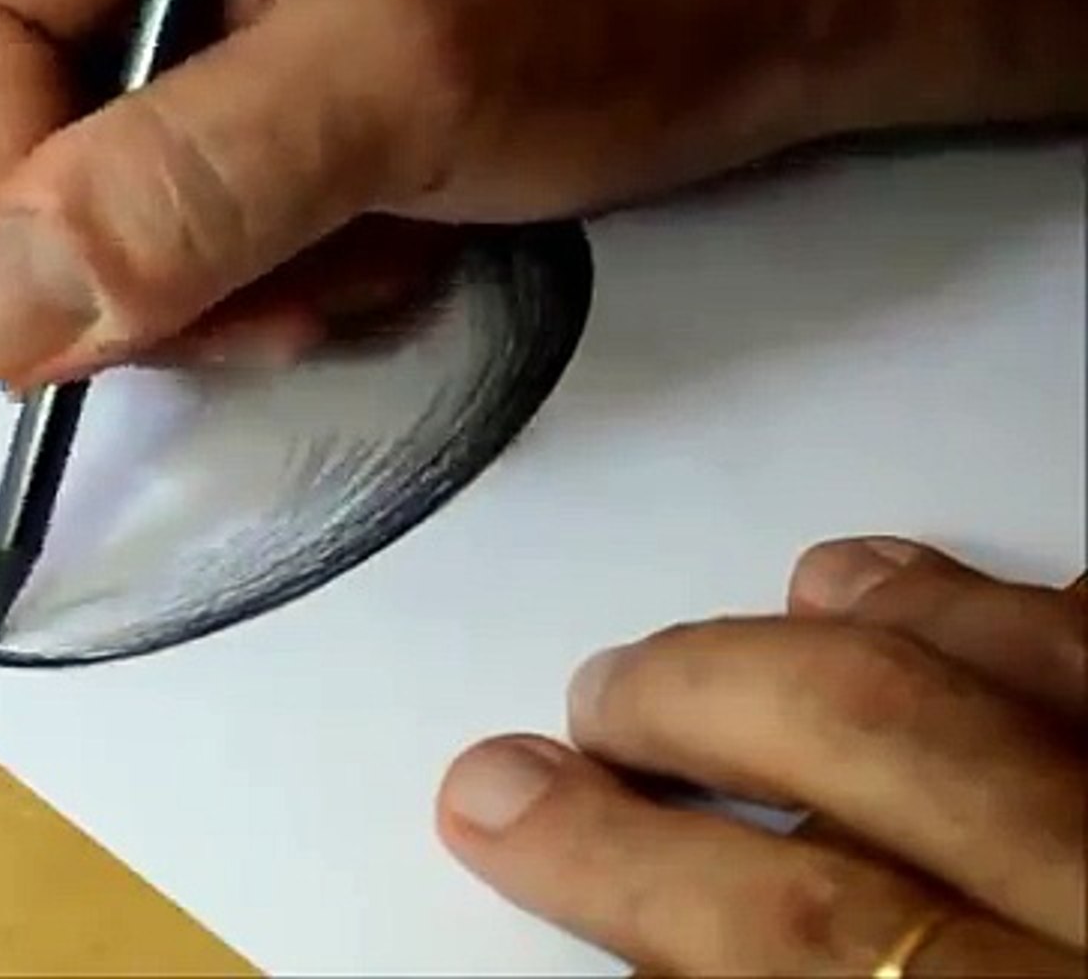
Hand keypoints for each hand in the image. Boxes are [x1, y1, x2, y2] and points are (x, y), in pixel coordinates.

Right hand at [0, 0, 1086, 386]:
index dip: (10, 197)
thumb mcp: (406, 80)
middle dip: (139, 238)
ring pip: (100, 147)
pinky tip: (373, 224)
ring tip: (368, 245)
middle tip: (284, 295)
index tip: (120, 320)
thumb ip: (185, 188)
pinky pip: (185, 157)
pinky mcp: (260, 25)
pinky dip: (263, 232)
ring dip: (213, 251)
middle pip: (14, 91)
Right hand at [436, 537, 1086, 975]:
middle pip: (877, 737)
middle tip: (611, 701)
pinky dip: (1055, 612)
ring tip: (801, 596)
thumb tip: (638, 944)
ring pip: (1033, 665)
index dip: (616, 858)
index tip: (507, 806)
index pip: (785, 927)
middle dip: (705, 697)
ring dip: (894, 618)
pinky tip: (993, 600)